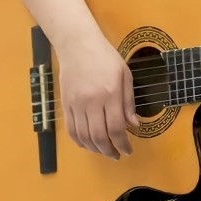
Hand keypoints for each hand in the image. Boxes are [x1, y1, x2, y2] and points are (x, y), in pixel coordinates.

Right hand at [58, 34, 139, 158]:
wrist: (77, 45)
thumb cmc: (105, 57)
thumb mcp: (124, 75)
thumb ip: (129, 102)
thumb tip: (134, 125)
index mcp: (110, 93)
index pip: (117, 127)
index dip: (123, 144)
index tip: (128, 150)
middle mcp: (92, 101)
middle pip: (99, 136)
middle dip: (109, 151)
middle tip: (117, 155)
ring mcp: (76, 104)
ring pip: (84, 136)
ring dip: (95, 149)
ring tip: (104, 151)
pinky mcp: (65, 104)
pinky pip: (71, 129)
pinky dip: (79, 141)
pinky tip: (88, 144)